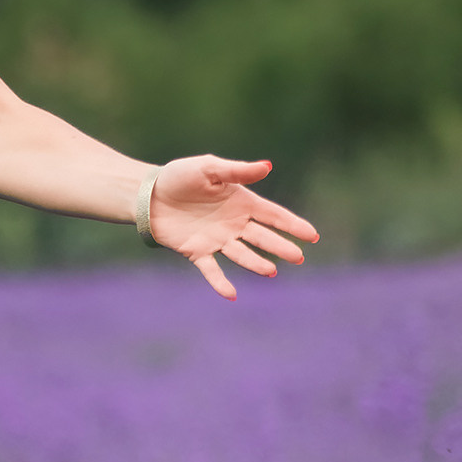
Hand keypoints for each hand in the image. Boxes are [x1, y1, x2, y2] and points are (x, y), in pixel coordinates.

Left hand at [146, 157, 316, 299]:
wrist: (148, 194)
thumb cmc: (179, 176)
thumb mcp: (209, 168)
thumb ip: (238, 171)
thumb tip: (267, 166)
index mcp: (241, 202)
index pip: (273, 215)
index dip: (293, 225)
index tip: (313, 236)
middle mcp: (234, 224)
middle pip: (262, 237)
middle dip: (281, 246)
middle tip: (298, 257)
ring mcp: (217, 240)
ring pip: (242, 254)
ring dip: (256, 263)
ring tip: (270, 271)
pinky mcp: (197, 252)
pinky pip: (211, 269)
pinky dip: (220, 282)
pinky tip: (231, 294)